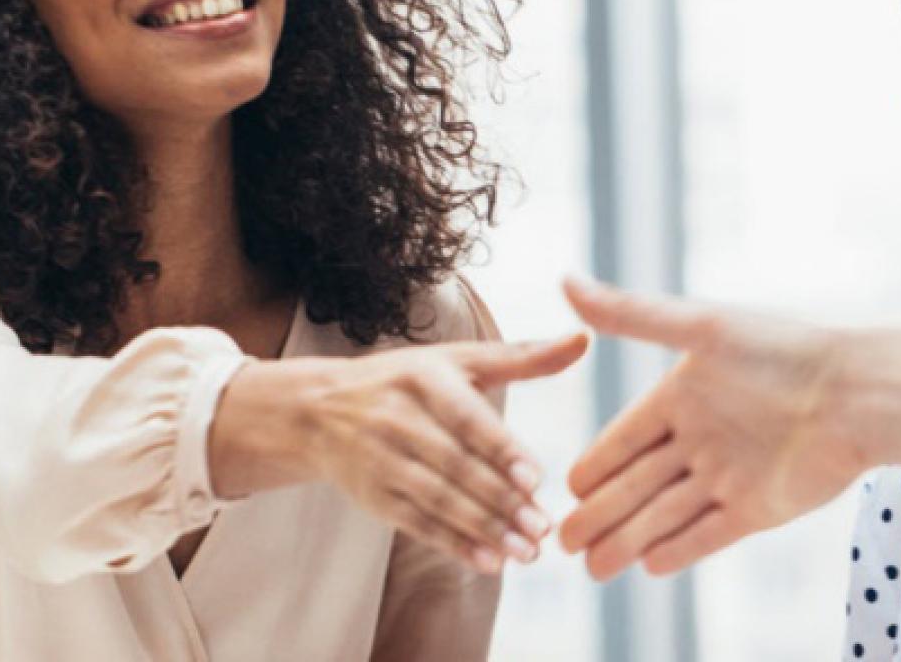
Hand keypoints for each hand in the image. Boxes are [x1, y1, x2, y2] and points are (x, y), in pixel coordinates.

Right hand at [221, 333, 586, 573]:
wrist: (317, 410)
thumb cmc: (405, 381)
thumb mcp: (456, 360)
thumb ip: (521, 356)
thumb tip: (583, 339)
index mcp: (422, 379)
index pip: (465, 418)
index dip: (499, 449)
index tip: (534, 478)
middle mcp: (396, 418)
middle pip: (454, 466)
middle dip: (500, 500)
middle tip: (543, 528)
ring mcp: (381, 461)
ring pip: (438, 500)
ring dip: (483, 530)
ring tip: (526, 552)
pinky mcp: (372, 496)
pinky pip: (417, 524)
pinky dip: (454, 545)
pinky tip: (489, 562)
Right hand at [557, 278, 867, 579]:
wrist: (859, 394)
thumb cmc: (781, 351)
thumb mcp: (699, 326)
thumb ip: (630, 314)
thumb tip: (565, 280)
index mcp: (682, 398)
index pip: (624, 439)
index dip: (595, 464)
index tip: (564, 488)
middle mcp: (701, 440)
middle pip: (637, 485)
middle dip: (598, 515)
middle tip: (560, 541)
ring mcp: (730, 476)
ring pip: (665, 514)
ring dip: (627, 540)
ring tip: (591, 568)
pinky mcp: (760, 508)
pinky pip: (709, 533)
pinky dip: (680, 548)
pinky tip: (647, 566)